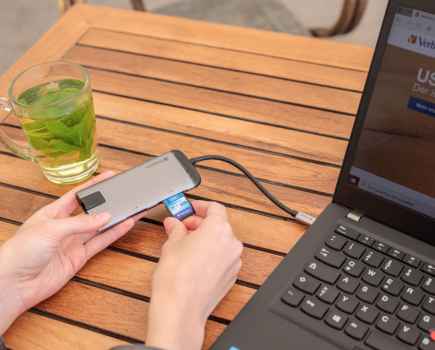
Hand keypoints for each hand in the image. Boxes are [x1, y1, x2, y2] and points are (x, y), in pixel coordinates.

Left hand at [0, 171, 135, 334]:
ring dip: (116, 218)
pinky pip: (101, 242)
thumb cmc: (22, 251)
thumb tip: (104, 216)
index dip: (94, 185)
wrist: (14, 284)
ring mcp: (73, 242)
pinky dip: (114, 234)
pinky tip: (126, 224)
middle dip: (108, 202)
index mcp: (52, 213)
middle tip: (126, 194)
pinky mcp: (79, 258)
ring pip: (100, 227)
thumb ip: (81, 222)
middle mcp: (64, 226)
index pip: (77, 195)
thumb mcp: (51, 229)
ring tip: (133, 208)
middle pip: (92, 211)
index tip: (109, 176)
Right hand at [147, 201, 242, 349]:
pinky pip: (222, 257)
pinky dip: (211, 254)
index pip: (214, 208)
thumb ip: (176, 228)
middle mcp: (231, 243)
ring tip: (185, 245)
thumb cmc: (176, 277)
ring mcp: (233, 261)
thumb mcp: (171, 244)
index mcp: (219, 229)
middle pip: (219, 225)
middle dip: (200, 224)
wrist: (181, 309)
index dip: (200, 207)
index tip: (189, 209)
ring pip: (221, 242)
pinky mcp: (231, 276)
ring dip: (206, 239)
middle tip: (182, 227)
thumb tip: (174, 224)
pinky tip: (194, 260)